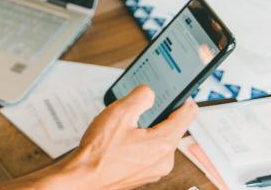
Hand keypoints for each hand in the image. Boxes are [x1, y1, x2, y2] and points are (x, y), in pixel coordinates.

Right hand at [0, 85, 197, 189]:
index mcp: (163, 143)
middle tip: (141, 107)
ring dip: (147, 130)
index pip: (187, 115)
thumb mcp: (119, 112)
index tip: (181, 92)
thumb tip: (149, 93)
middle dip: (158, 115)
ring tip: (125, 126)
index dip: (184, 99)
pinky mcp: (143, 175)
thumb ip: (140, 97)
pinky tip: (121, 141)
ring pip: (159, 141)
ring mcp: (154, 170)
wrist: (83, 179)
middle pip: (172, 128)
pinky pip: (149, 153)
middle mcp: (164, 160)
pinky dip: (140, 144)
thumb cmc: (99, 152)